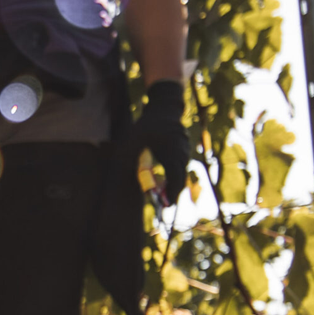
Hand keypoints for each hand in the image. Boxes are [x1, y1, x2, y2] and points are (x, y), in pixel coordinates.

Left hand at [133, 81, 189, 205]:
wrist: (164, 107)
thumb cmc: (146, 125)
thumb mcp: (133, 140)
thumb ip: (131, 160)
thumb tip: (128, 180)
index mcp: (170, 150)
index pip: (175, 177)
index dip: (171, 193)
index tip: (166, 206)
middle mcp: (181, 152)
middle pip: (180, 178)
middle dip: (172, 193)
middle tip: (164, 207)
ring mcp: (185, 150)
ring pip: (181, 173)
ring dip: (173, 185)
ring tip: (163, 197)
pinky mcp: (184, 150)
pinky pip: (180, 167)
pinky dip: (174, 176)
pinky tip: (164, 182)